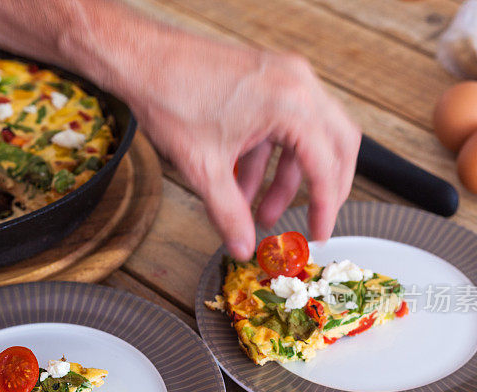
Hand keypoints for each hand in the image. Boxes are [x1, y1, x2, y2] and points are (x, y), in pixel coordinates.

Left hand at [120, 40, 360, 259]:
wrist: (141, 59)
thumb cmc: (169, 96)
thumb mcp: (203, 168)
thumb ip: (229, 213)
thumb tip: (243, 246)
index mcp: (291, 104)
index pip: (325, 167)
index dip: (324, 208)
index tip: (317, 235)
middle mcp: (297, 84)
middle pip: (335, 146)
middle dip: (323, 190)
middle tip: (311, 221)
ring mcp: (284, 77)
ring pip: (308, 136)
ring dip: (287, 178)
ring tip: (260, 212)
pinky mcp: (267, 78)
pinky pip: (284, 123)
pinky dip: (270, 157)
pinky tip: (242, 184)